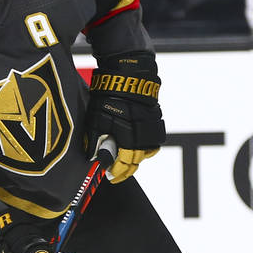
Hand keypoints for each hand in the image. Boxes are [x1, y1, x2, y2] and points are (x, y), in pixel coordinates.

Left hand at [86, 52, 165, 183]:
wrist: (128, 76)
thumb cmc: (109, 98)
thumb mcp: (96, 121)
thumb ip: (97, 142)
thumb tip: (96, 157)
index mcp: (130, 140)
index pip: (125, 164)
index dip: (117, 172)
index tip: (110, 176)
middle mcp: (144, 138)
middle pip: (137, 161)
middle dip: (126, 168)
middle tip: (117, 172)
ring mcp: (152, 129)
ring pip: (147, 151)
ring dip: (137, 157)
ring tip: (127, 160)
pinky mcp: (156, 120)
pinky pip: (152, 139)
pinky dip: (145, 145)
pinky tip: (137, 145)